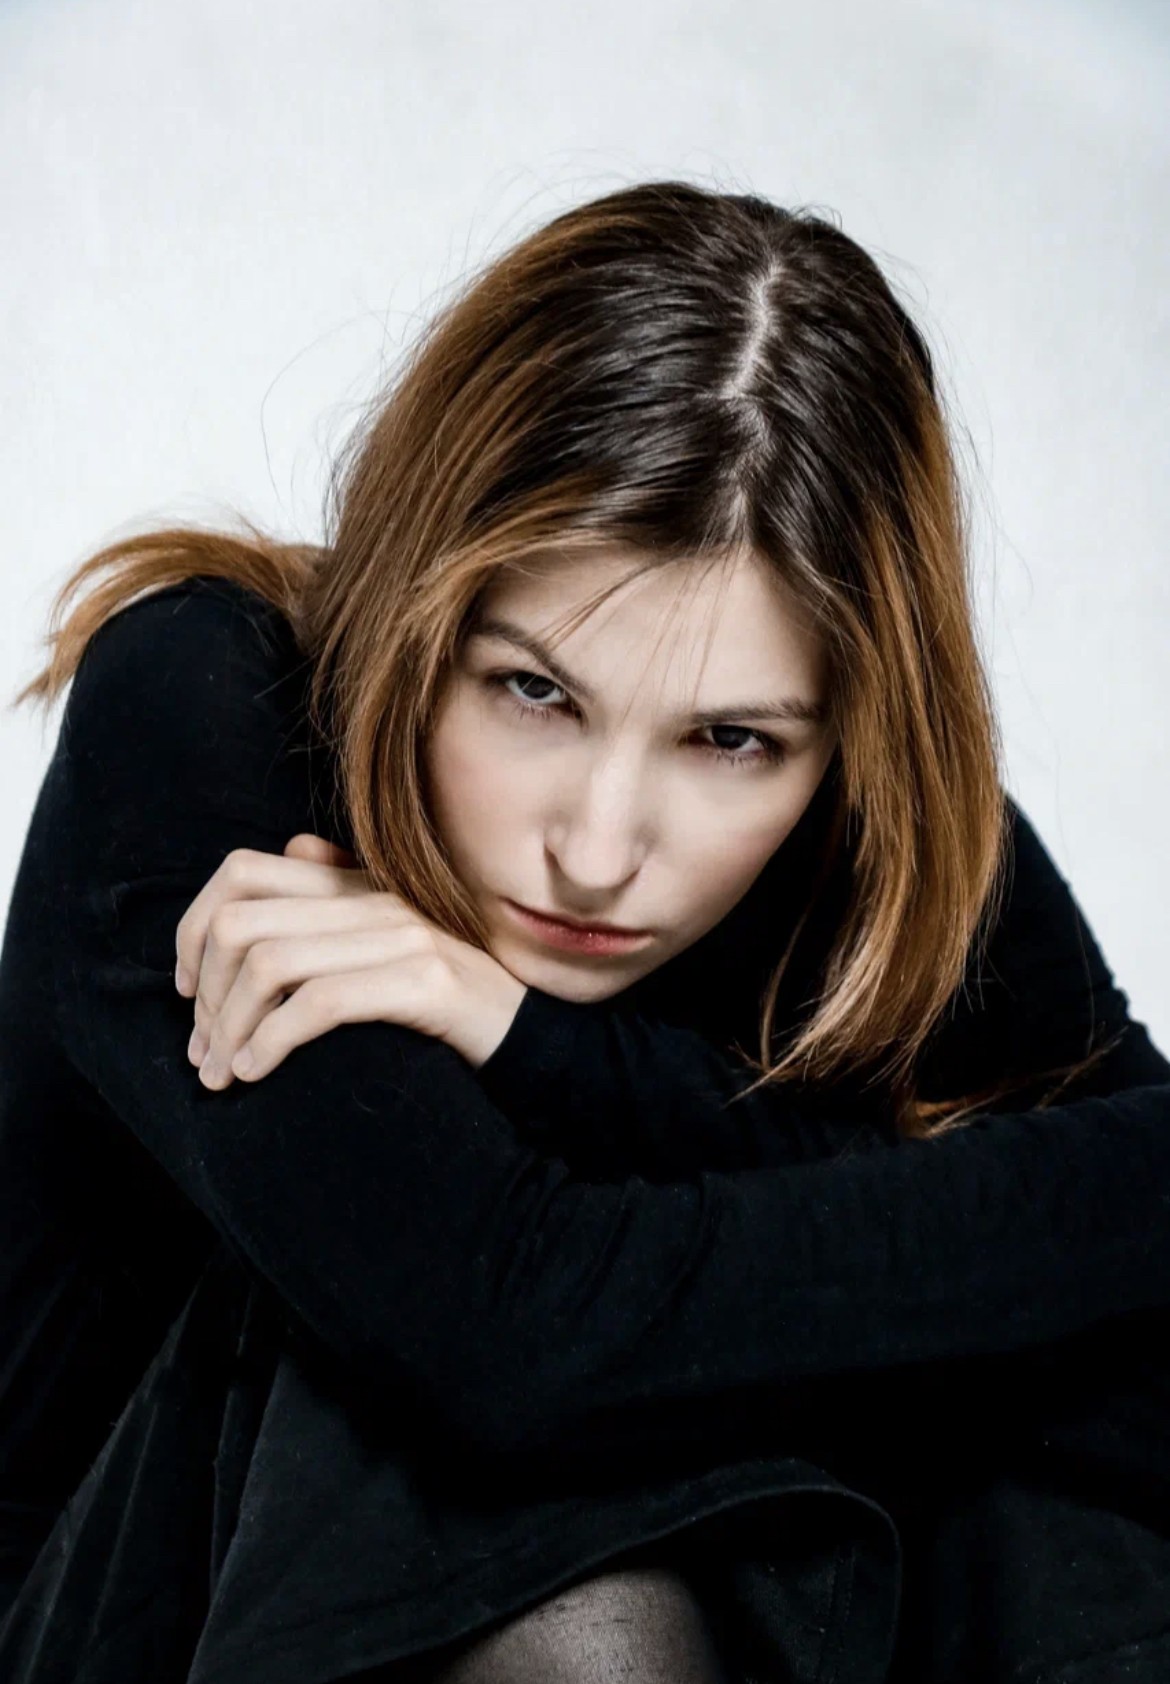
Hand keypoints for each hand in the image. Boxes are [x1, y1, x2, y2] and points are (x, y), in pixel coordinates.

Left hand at [174, 833, 527, 1085]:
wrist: (533, 1035)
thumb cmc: (450, 1001)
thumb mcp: (390, 940)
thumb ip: (341, 894)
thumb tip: (294, 847)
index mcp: (357, 884)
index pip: (242, 871)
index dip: (193, 928)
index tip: (188, 992)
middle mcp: (374, 900)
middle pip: (241, 922)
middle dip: (204, 993)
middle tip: (202, 1051)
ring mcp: (401, 936)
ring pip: (270, 963)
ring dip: (229, 1027)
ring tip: (222, 1072)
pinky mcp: (423, 982)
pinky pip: (319, 1003)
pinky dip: (271, 1042)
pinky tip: (258, 1071)